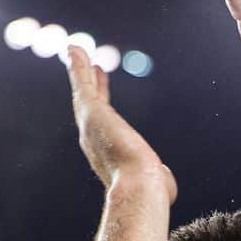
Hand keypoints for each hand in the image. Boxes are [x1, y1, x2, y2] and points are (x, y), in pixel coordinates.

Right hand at [66, 46, 177, 203]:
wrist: (139, 188)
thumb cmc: (149, 192)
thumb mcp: (156, 184)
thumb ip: (158, 178)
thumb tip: (165, 186)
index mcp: (107, 156)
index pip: (104, 124)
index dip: (103, 104)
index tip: (103, 87)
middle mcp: (93, 141)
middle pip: (90, 105)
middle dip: (90, 86)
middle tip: (92, 67)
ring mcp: (90, 125)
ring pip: (83, 91)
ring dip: (80, 70)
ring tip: (76, 51)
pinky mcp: (91, 112)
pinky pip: (82, 83)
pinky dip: (77, 66)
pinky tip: (74, 49)